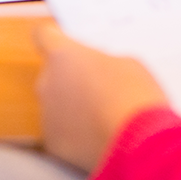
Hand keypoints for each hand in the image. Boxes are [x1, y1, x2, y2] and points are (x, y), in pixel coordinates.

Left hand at [34, 24, 168, 172]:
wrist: (137, 143)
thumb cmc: (135, 96)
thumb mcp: (127, 64)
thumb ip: (103, 63)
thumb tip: (98, 73)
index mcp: (64, 55)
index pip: (43, 35)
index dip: (54, 38)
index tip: (63, 42)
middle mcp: (48, 83)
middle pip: (52, 74)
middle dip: (70, 79)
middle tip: (98, 87)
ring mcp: (47, 115)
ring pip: (56, 105)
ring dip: (73, 108)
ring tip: (104, 117)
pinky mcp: (53, 144)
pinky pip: (62, 133)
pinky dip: (76, 135)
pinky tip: (100, 138)